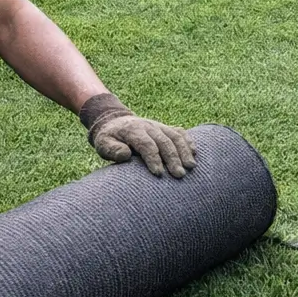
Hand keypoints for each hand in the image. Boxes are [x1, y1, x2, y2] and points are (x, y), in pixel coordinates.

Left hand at [80, 92, 196, 177]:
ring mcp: (158, 126)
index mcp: (132, 130)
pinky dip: (188, 141)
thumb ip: (112, 149)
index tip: (158, 174)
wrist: (115, 121)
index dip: (153, 158)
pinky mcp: (165, 128)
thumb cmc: (109, 138)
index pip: (146, 144)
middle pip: (164, 141)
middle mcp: (148, 126)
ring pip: (175, 136)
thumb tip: (126, 155)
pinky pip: (180, 132)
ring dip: (184, 151)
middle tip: (179, 175)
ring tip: (190, 167)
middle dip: (172, 158)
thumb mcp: (103, 144)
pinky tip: (195, 153)